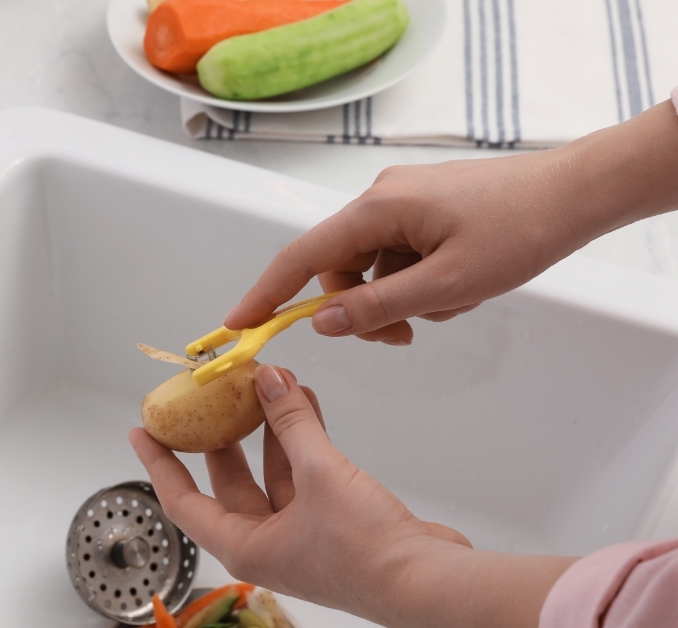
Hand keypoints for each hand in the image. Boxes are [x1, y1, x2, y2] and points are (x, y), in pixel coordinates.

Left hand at [129, 364, 575, 626]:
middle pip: (228, 483)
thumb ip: (291, 423)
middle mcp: (268, 543)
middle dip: (220, 437)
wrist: (430, 581)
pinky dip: (303, 440)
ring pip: (272, 473)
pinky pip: (307, 473)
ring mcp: (302, 534)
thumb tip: (268, 380)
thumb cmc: (367, 551)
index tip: (141, 432)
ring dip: (270, 430)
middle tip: (208, 399)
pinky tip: (306, 405)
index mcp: (245, 546)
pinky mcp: (335, 522)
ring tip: (264, 386)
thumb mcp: (319, 473)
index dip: (159, 464)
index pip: (182, 500)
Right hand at [224, 102, 677, 344]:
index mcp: (376, 209)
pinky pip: (399, 257)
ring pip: (372, 268)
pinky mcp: (425, 209)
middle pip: (339, 268)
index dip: (264, 293)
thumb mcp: (445, 285)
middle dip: (362, 309)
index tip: (236, 325)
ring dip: (399, 298)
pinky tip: (459, 288)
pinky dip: (418, 282)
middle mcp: (380, 199)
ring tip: (449, 305)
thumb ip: (377, 307)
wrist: (576, 193)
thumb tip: (320, 322)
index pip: (301, 256)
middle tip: (402, 337)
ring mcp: (403, 203)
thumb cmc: (518, 231)